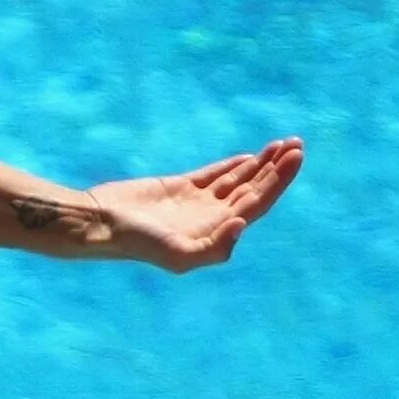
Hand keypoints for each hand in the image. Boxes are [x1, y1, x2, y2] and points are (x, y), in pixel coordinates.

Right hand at [88, 137, 304, 272]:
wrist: (100, 224)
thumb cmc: (137, 242)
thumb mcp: (177, 254)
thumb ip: (215, 247)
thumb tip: (244, 223)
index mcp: (216, 233)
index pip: (258, 204)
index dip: (279, 181)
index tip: (295, 157)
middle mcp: (210, 219)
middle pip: (254, 190)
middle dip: (277, 168)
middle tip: (297, 143)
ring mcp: (195, 203)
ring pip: (238, 181)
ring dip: (261, 164)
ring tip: (284, 144)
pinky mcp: (179, 188)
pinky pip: (214, 175)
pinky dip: (233, 166)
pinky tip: (249, 157)